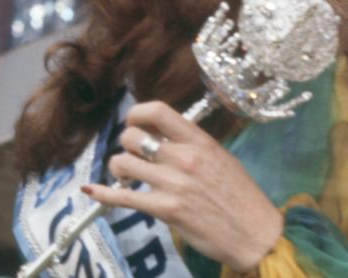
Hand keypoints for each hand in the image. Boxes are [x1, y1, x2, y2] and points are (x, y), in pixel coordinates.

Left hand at [83, 101, 281, 270]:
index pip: (157, 111)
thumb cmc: (241, 197)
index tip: (133, 122)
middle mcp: (184, 158)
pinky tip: (91, 190)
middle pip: (132, 137)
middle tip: (133, 156)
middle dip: (125, 144)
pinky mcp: (166, 210)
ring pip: (123, 163)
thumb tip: (158, 133)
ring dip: (118, 168)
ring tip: (126, 176)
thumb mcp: (220, 158)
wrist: (257, 235)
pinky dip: (103, 193)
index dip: (136, 113)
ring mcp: (174, 184)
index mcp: (199, 141)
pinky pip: (124, 197)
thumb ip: (190, 144)